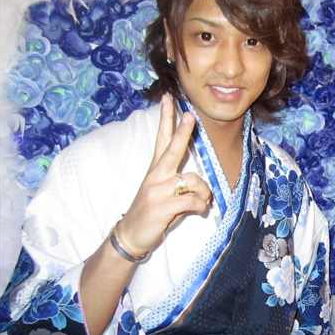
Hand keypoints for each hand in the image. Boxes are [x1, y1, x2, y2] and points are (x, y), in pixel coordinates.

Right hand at [116, 95, 212, 255]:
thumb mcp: (163, 192)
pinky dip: (200, 207)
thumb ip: (179, 182)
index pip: (161, 138)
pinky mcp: (163, 206)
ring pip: (194, 181)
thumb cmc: (152, 212)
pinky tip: (197, 212)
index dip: (166, 119)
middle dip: (183, 132)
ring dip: (203, 193)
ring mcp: (158, 190)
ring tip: (199, 203)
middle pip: (173, 149)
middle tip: (191, 116)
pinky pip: (193, 201)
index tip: (168, 99)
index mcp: (156, 169)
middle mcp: (156, 176)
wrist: (131, 234)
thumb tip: (202, 184)